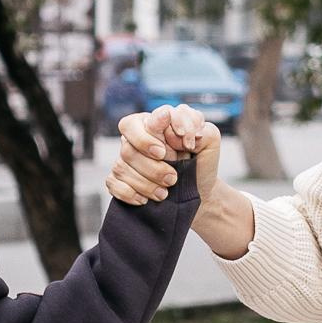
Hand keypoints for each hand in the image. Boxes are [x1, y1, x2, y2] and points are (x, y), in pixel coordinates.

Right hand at [106, 107, 222, 207]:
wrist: (200, 192)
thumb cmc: (201, 162)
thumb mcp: (209, 138)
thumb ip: (194, 124)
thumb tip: (176, 130)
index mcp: (152, 123)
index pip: (134, 123)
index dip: (146, 138)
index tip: (166, 153)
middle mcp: (135, 139)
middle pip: (128, 149)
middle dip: (152, 168)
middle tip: (173, 178)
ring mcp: (125, 160)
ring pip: (121, 168)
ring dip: (145, 183)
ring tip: (165, 193)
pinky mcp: (119, 179)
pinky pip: (112, 183)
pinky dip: (129, 193)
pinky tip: (145, 200)